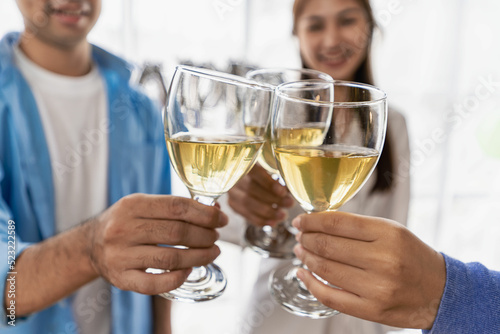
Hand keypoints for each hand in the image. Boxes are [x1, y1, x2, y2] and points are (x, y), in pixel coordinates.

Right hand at [87, 193, 227, 294]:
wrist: (91, 244)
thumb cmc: (126, 222)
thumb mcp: (144, 205)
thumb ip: (174, 206)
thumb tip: (214, 209)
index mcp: (132, 205)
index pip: (177, 207)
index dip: (205, 213)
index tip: (221, 219)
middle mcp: (123, 229)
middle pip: (177, 233)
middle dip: (205, 235)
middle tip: (216, 237)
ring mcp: (120, 256)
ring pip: (170, 259)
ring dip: (198, 257)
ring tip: (211, 253)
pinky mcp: (121, 279)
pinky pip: (155, 283)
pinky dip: (177, 278)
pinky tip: (189, 270)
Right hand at [227, 164, 293, 225]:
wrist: (251, 178)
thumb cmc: (266, 172)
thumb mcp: (271, 167)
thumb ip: (279, 175)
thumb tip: (293, 186)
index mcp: (244, 163)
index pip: (254, 172)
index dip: (267, 182)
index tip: (282, 191)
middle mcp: (234, 177)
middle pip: (251, 190)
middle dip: (272, 199)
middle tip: (289, 203)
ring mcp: (232, 192)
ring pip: (248, 204)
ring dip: (268, 212)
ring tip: (283, 215)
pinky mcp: (233, 205)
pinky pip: (246, 215)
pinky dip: (261, 220)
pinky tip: (273, 222)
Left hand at [293, 211, 445, 329]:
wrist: (441, 291)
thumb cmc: (412, 257)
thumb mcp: (392, 231)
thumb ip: (357, 226)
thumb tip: (318, 222)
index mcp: (388, 234)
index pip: (337, 223)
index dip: (312, 221)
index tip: (300, 220)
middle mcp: (383, 259)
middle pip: (327, 246)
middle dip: (306, 239)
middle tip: (299, 236)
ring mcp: (377, 287)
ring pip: (325, 269)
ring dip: (306, 258)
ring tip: (301, 251)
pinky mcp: (371, 309)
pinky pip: (330, 296)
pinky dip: (310, 284)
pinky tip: (303, 274)